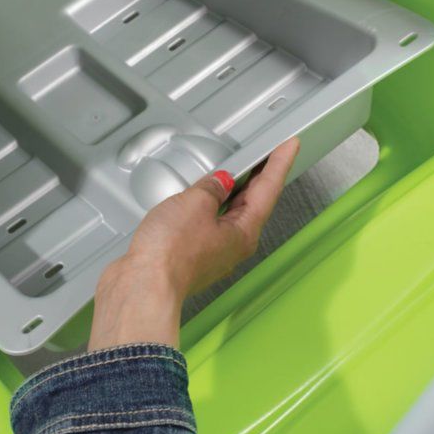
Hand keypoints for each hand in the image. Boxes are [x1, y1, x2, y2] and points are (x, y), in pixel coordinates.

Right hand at [88, 138, 299, 349]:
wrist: (144, 286)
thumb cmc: (170, 253)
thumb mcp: (195, 203)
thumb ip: (211, 187)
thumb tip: (218, 182)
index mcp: (244, 231)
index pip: (269, 188)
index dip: (279, 163)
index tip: (289, 146)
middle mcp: (234, 246)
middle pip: (254, 203)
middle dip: (262, 176)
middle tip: (270, 154)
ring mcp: (214, 252)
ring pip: (232, 214)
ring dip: (237, 190)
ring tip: (240, 172)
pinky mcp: (193, 256)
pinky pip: (211, 223)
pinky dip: (214, 205)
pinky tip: (205, 199)